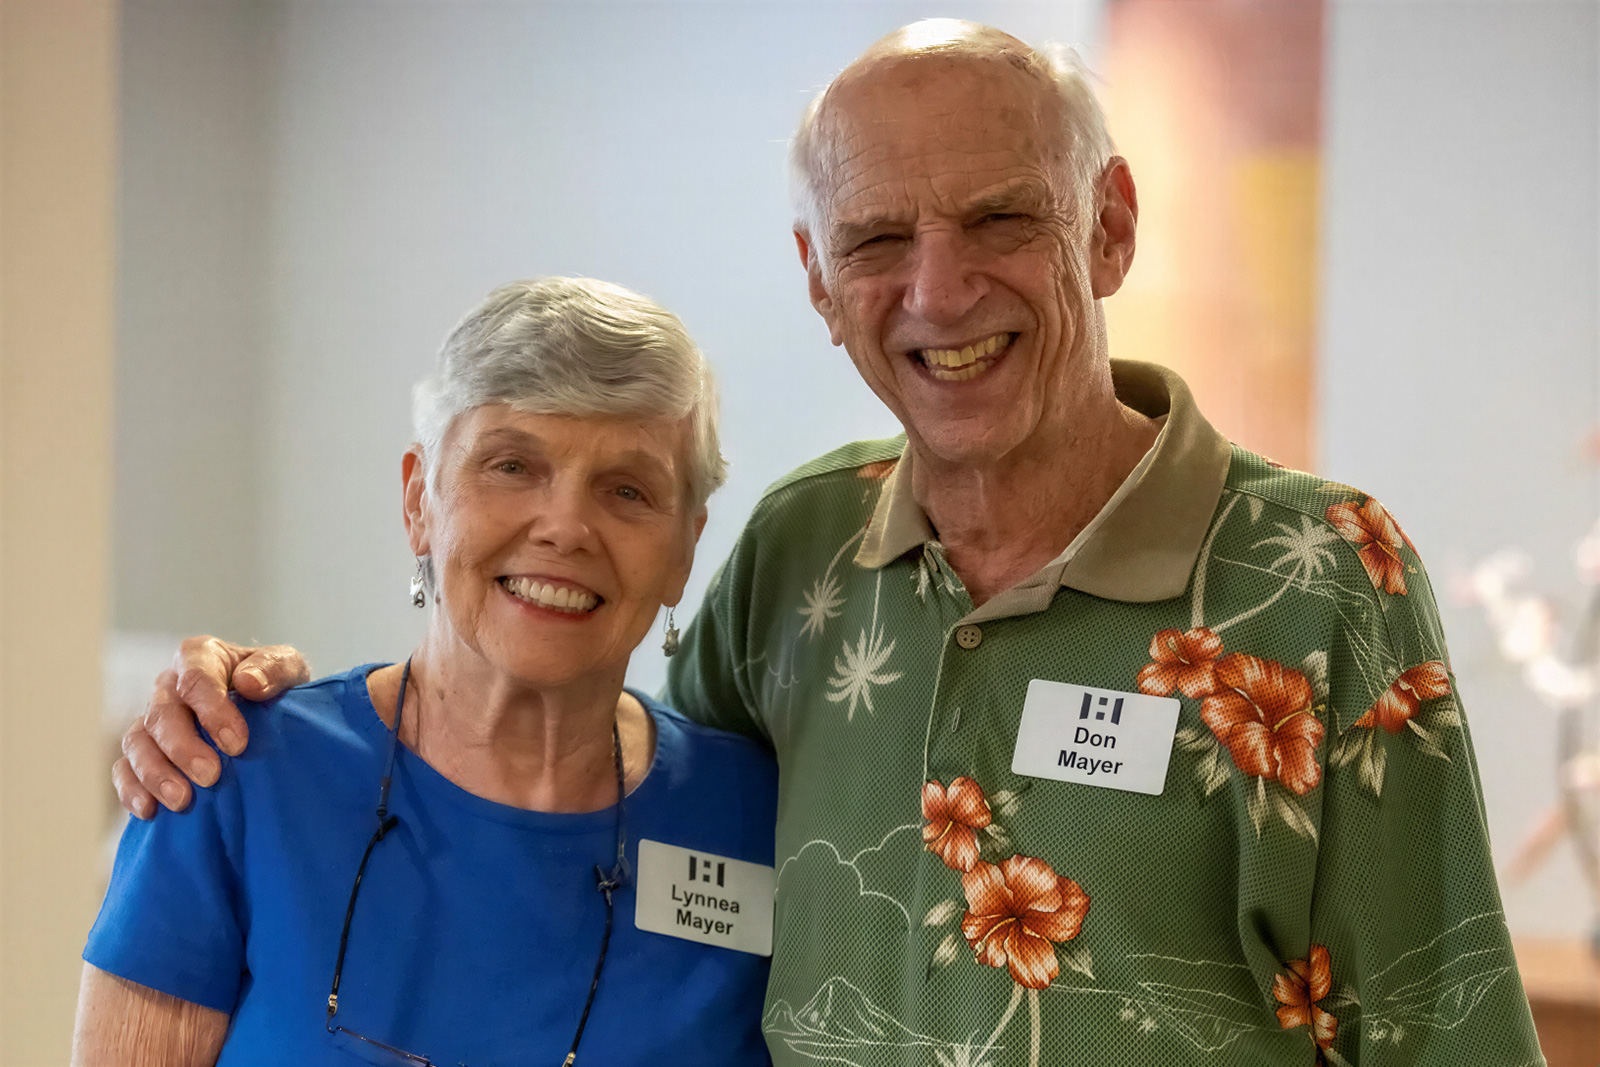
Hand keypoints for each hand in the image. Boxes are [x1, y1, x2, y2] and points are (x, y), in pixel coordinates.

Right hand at [112, 637, 308, 818]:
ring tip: (181, 801)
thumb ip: (273, 667)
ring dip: (155, 773)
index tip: (237, 744)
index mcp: (201, 657)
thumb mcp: (287, 666)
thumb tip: (248, 682)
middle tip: (211, 776)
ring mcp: (152, 718)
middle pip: (162, 713)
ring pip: (137, 741)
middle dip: (183, 748)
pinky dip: (131, 789)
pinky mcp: (143, 750)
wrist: (268, 708)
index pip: (195, 678)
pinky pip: (123, 767)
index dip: (212, 711)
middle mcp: (169, 685)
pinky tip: (149, 810)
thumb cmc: (274, 684)